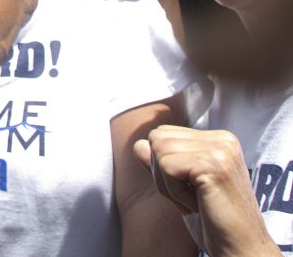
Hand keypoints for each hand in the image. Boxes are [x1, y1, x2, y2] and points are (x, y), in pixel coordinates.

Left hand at [135, 126, 280, 256]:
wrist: (242, 248)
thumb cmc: (214, 222)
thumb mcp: (182, 188)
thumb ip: (162, 164)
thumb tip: (138, 144)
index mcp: (218, 140)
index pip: (163, 134)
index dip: (164, 166)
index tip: (191, 190)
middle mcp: (223, 139)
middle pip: (157, 139)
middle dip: (162, 174)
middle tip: (191, 198)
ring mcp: (221, 149)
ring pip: (159, 151)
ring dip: (168, 184)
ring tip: (195, 201)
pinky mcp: (214, 164)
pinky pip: (167, 167)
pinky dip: (174, 192)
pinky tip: (197, 205)